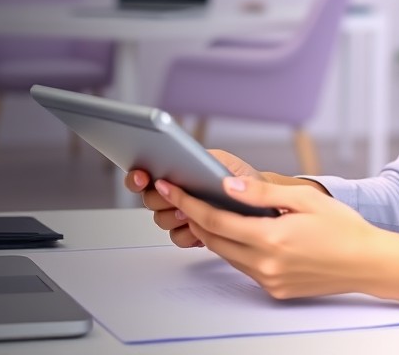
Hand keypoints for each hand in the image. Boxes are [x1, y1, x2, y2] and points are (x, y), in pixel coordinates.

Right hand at [125, 149, 263, 247]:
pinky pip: (178, 238)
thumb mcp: (223, 162)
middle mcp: (174, 193)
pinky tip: (199, 228)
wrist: (261, 203)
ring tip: (190, 213)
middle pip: (149, 200)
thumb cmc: (242, 178)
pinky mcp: (191, 233)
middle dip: (161, 199)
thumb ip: (202, 160)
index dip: (137, 176)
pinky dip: (188, 234)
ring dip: (175, 217)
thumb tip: (188, 162)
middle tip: (175, 198)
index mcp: (176, 172)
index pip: (144, 174)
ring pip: (162, 220)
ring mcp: (180, 214)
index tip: (142, 176)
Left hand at [152, 175, 384, 298]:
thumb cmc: (343, 228)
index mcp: (271, 239)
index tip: (171, 190)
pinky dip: (235, 248)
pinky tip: (238, 232)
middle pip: (214, 240)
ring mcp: (270, 280)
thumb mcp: (304, 199)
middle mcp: (266, 264)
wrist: (368, 263)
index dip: (189, 203)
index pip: (215, 221)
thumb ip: (263, 193)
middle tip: (181, 196)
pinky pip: (244, 266)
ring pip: (227, 254)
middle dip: (194, 217)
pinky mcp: (276, 289)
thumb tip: (228, 187)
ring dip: (213, 234)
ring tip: (205, 210)